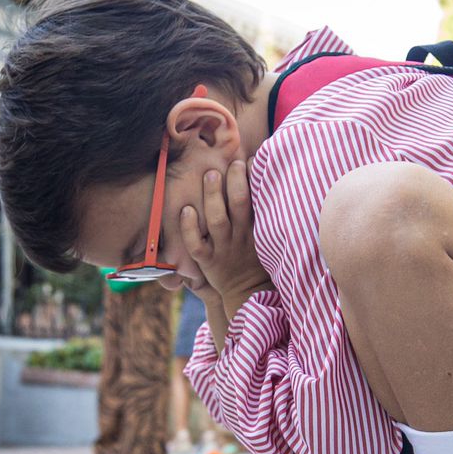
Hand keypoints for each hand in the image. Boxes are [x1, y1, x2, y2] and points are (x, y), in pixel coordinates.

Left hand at [180, 159, 270, 308]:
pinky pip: (197, 245)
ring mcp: (224, 249)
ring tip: (210, 175)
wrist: (250, 294)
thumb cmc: (257, 258)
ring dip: (213, 196)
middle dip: (236, 180)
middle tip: (233, 163)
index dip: (256, 178)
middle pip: (240, 204)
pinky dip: (190, 228)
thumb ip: (262, 212)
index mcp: (259, 229)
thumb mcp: (267, 237)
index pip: (260, 199)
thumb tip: (258, 177)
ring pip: (218, 220)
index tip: (253, 159)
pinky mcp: (208, 262)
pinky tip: (186, 211)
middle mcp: (242, 237)